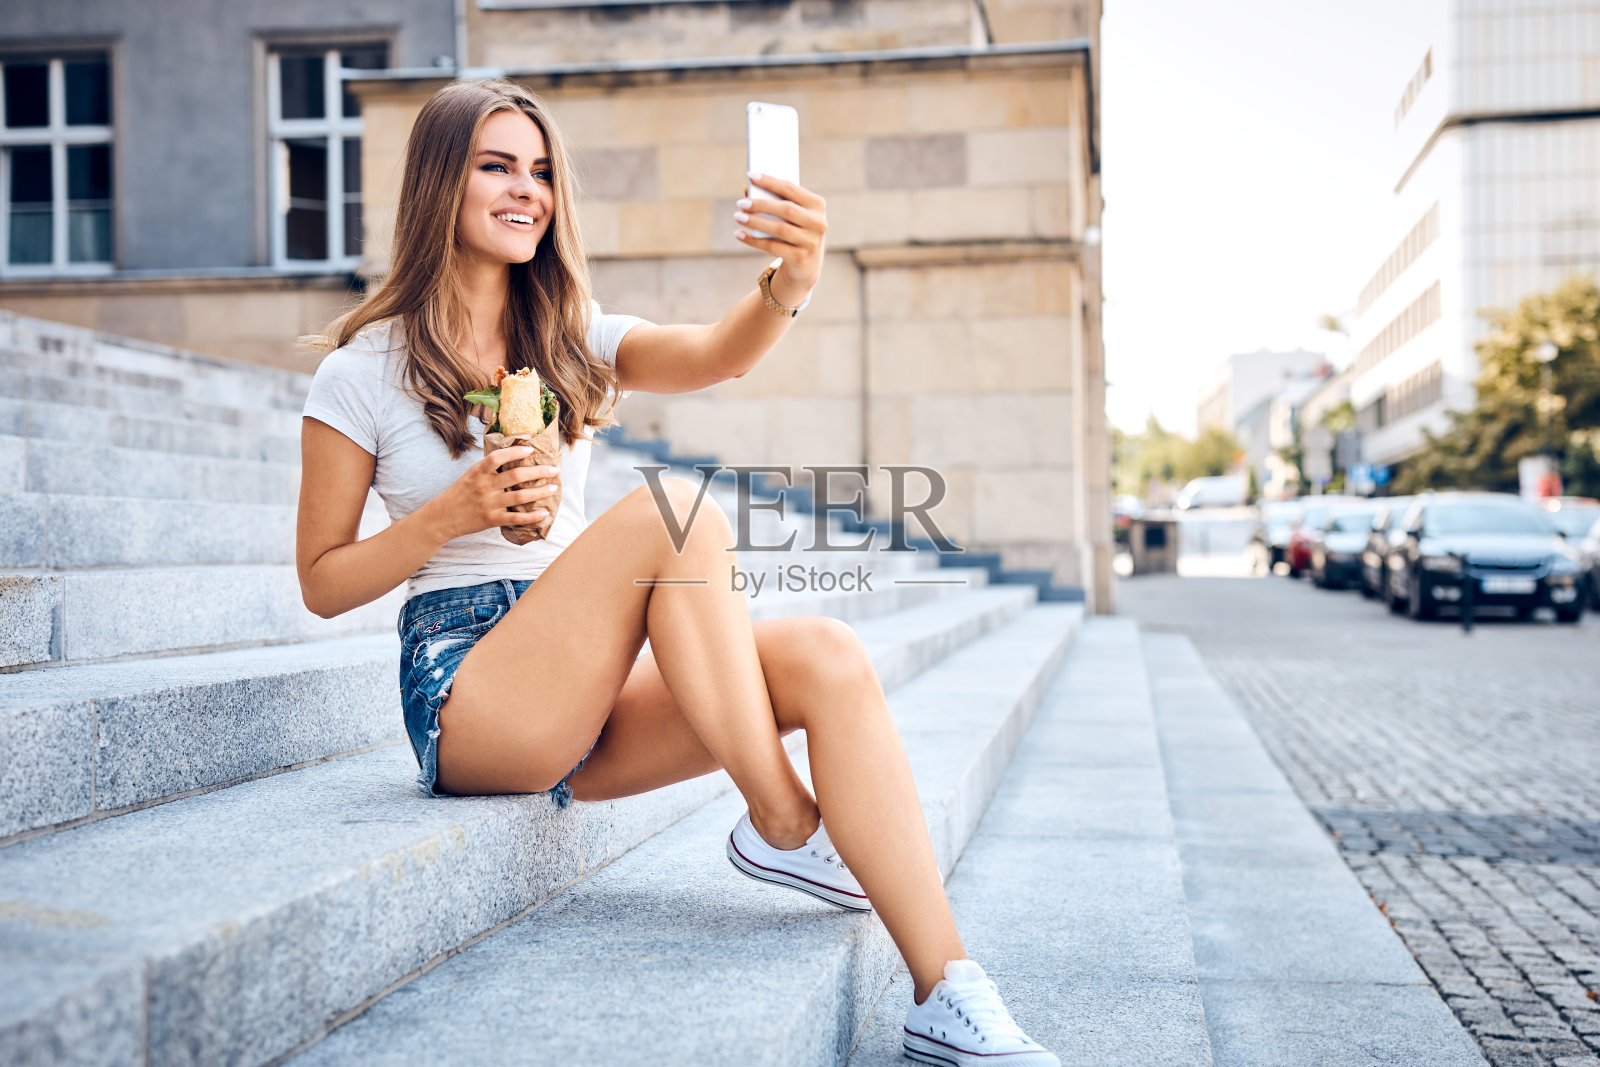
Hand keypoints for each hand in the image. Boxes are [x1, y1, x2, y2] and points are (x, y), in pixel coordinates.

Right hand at [426, 446, 559, 541]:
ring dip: (540, 492)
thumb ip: (488, 469)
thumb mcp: (470, 475)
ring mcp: (489, 504)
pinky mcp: (492, 519)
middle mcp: (484, 486)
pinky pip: (516, 518)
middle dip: (538, 471)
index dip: (515, 452)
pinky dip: (532, 516)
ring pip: (520, 497)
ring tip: (553, 488)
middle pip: (516, 476)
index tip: (530, 449)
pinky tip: (544, 513)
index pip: (498, 457)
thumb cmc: (459, 494)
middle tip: (553, 469)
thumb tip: (512, 457)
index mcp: (478, 472)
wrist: (442, 517)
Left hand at [735, 172, 825, 302]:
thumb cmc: (794, 229)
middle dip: (761, 205)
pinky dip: (754, 240)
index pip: (791, 189)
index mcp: (817, 205)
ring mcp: (811, 242)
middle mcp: (818, 223)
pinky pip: (773, 247)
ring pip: (780, 229)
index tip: (751, 175)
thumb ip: (774, 200)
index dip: (770, 181)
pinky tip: (739, 234)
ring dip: (756, 222)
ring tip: (738, 216)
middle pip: (786, 210)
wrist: (807, 263)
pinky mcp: (800, 258)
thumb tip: (747, 190)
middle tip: (741, 203)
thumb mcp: (791, 214)